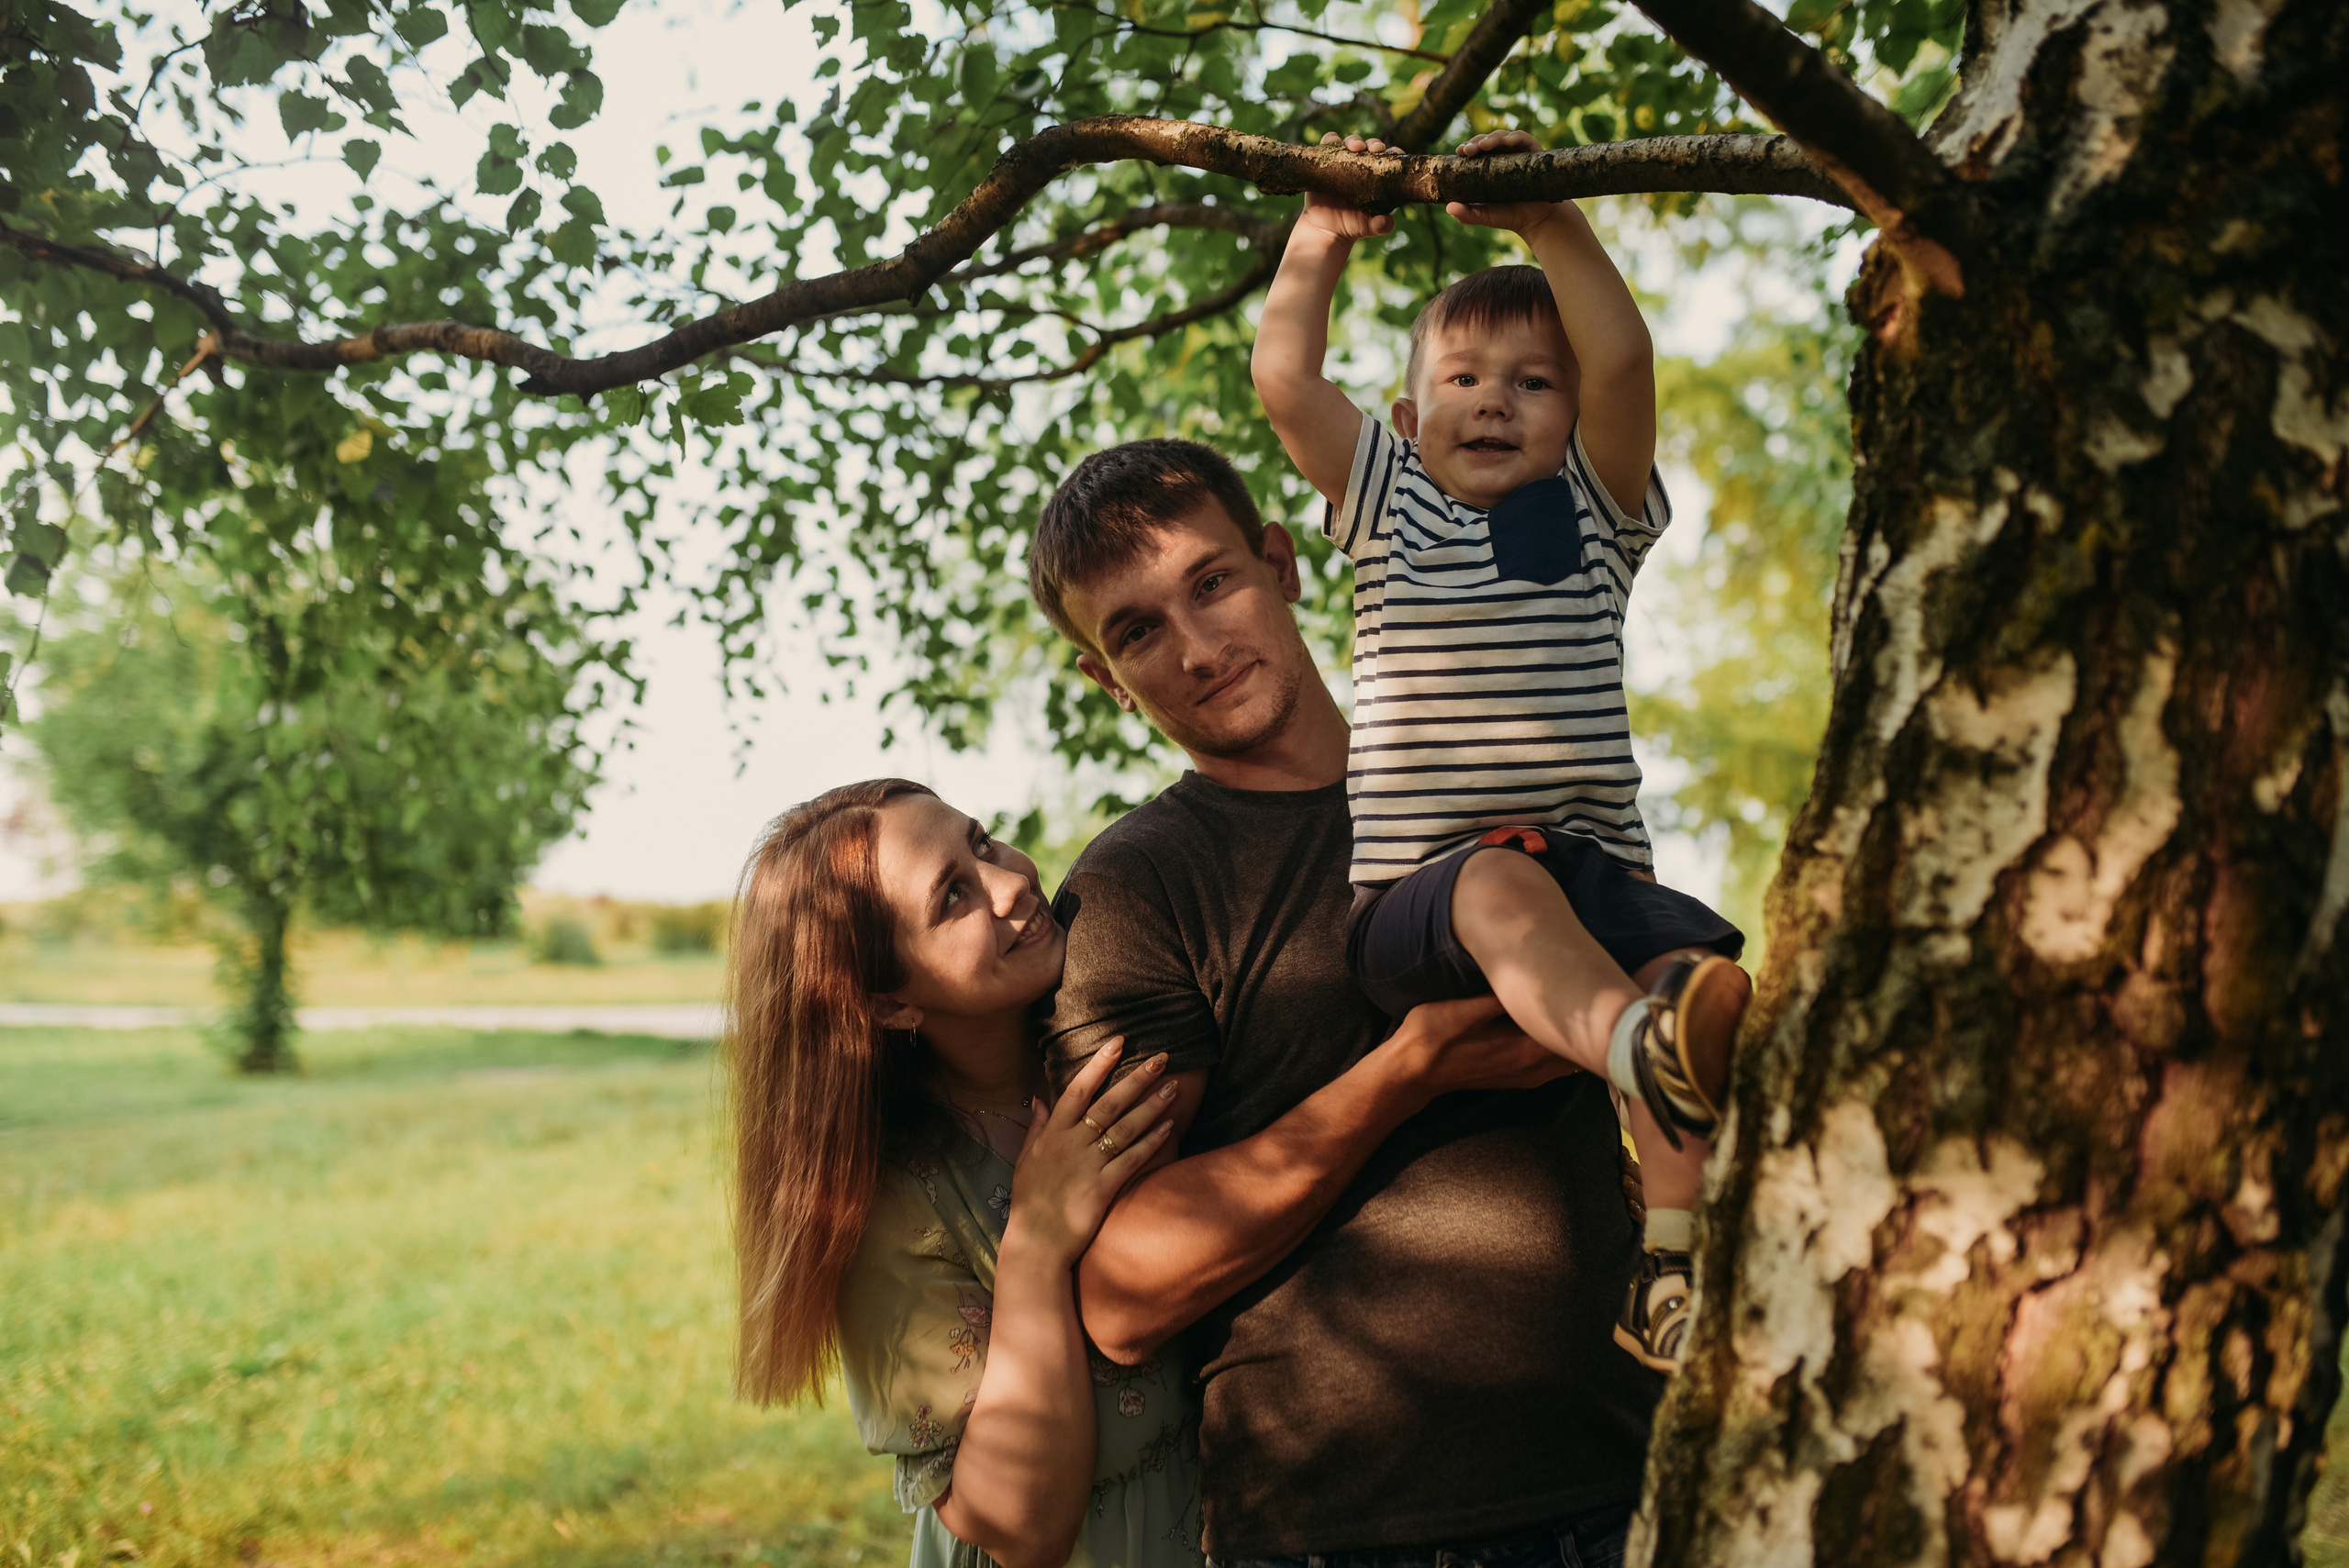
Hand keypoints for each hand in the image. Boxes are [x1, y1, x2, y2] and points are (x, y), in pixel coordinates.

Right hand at [1004, 1039, 1178, 1266]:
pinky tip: (1169, 1128)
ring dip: (1152, 1106)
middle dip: (1136, 1078)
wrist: (1035, 1244)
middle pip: (1108, 1104)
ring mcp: (1087, 1166)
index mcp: (1052, 1134)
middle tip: (1162, 1057)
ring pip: (1125, 1128)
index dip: (1098, 1065)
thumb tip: (1039, 1099)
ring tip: (1174, 1087)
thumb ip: (1037, 1127)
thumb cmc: (1030, 1201)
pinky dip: (1151, 1143)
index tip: (1118, 1042)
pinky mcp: (1103, 1188)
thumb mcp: (1025, 1160)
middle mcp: (1070, 1145)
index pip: (1077, 1090)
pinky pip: (1132, 1160)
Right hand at [1300, 133, 1395, 239]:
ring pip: (1350, 142)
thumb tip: (1385, 221)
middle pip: (1370, 146)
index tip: (1395, 153)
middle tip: (1375, 148)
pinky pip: (1327, 146)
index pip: (1388, 158)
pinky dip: (1330, 140)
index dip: (1393, 152)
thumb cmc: (1352, 226)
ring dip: (1354, 140)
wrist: (1326, 231)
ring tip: (1355, 147)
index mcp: (1377, 176)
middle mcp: (1361, 165)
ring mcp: (1343, 162)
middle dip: (1374, 143)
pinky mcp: (1325, 163)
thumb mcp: (1369, 228)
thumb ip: (1381, 225)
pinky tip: (1334, 143)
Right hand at [1386, 994, 1575, 1097]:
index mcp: (1526, 1049)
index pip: (1576, 1035)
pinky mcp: (1518, 1077)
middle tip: (1588, 987)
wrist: (1412, 1071)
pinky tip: (1553, 1025)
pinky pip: (1554, 1064)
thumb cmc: (1433, 1034)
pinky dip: (1561, 1046)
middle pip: (1579, 1049)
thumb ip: (1503, 996)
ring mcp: (1527, 1076)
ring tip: (1576, 1004)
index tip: (1593, 985)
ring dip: (1574, 1036)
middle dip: (1587, 1022)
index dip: (1588, 1010)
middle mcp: (1534, 1068)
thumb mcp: (1466, 1006)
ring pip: (1569, 1058)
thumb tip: (1534, 976)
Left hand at [1444, 128, 1564, 239]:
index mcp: (1490, 166)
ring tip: (1484, 145)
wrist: (1536, 221)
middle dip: (1477, 142)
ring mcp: (1519, 153)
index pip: (1476, 150)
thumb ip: (1466, 214)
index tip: (1460, 152)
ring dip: (1493, 138)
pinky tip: (1508, 141)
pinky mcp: (1534, 154)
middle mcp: (1504, 156)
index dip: (1468, 148)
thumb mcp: (1484, 215)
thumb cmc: (1509, 216)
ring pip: (1504, 137)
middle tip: (1468, 150)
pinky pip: (1525, 139)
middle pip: (1488, 140)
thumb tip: (1448, 207)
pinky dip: (1516, 137)